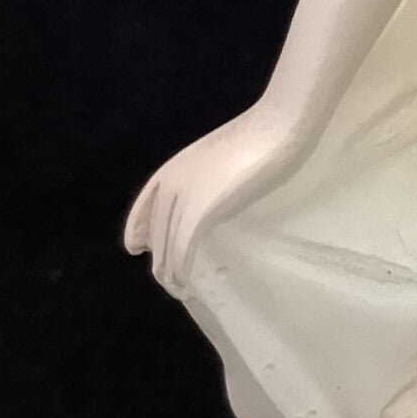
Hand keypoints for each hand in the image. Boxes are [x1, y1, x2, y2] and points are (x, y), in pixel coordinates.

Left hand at [123, 98, 310, 292]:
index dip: (138, 231)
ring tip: (181, 290)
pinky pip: (182, 251)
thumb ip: (207, 177)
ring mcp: (183, 199)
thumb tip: (211, 201)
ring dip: (171, 274)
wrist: (278, 127)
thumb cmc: (261, 137)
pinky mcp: (201, 213)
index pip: (143, 210)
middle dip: (161, 260)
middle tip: (175, 280)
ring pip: (166, 248)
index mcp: (172, 169)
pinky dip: (182, 272)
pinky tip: (187, 285)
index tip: (138, 248)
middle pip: (155, 235)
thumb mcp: (222, 157)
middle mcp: (169, 185)